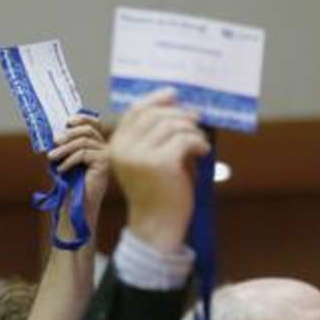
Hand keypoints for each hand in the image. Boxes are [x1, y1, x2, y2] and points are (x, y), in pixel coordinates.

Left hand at [48, 115, 109, 210]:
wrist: (78, 205)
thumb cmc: (72, 184)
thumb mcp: (65, 159)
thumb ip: (64, 145)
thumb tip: (55, 132)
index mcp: (96, 143)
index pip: (93, 123)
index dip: (81, 118)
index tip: (67, 121)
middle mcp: (104, 147)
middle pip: (87, 130)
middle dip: (68, 134)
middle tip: (54, 142)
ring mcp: (106, 154)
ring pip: (83, 142)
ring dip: (64, 149)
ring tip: (51, 157)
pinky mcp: (104, 163)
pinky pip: (84, 154)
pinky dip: (69, 160)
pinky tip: (61, 169)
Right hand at [109, 88, 209, 252]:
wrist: (156, 225)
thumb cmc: (157, 192)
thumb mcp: (149, 159)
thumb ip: (154, 135)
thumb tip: (175, 103)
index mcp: (116, 146)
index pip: (134, 111)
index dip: (155, 99)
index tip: (174, 95)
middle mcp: (123, 149)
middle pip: (155, 114)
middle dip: (179, 114)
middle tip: (196, 121)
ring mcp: (139, 156)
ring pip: (171, 125)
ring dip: (191, 129)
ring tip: (199, 142)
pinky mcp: (159, 163)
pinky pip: (184, 139)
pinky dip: (198, 142)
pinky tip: (203, 151)